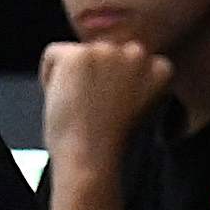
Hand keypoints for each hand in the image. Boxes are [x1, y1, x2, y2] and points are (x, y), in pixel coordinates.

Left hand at [36, 37, 176, 154]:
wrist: (94, 158)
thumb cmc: (112, 145)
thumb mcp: (138, 108)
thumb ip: (132, 82)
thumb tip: (111, 67)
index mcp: (160, 69)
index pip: (124, 61)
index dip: (112, 86)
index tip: (110, 109)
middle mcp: (138, 54)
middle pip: (101, 52)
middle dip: (92, 76)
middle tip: (94, 110)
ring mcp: (108, 51)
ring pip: (77, 53)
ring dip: (73, 77)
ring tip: (81, 108)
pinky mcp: (79, 54)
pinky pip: (52, 55)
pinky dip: (49, 77)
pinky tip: (66, 101)